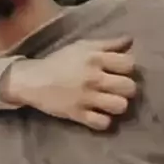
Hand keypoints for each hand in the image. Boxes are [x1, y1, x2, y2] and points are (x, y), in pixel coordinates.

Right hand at [0, 36, 136, 130]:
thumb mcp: (83, 46)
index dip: (128, 68)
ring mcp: (86, 97)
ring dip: (118, 105)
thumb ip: (108, 44)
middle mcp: (93, 77)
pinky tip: (99, 115)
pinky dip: (103, 121)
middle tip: (117, 89)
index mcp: (95, 58)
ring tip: (110, 102)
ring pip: (120, 106)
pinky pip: (103, 123)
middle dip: (127, 89)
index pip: (129, 64)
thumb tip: (130, 40)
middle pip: (129, 87)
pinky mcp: (78, 114)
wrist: (32, 80)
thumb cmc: (60, 61)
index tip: (120, 71)